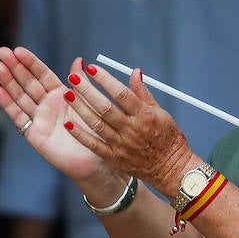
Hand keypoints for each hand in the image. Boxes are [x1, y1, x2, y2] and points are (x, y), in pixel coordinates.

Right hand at [0, 46, 106, 182]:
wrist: (98, 159)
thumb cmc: (97, 131)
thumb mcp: (90, 103)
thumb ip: (81, 83)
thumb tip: (79, 60)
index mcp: (61, 95)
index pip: (42, 74)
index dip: (30, 63)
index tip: (18, 50)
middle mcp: (47, 105)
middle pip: (28, 82)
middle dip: (15, 67)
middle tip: (2, 51)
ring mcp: (39, 118)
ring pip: (20, 96)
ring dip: (8, 82)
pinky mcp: (34, 133)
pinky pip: (19, 116)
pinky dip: (8, 104)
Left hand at [62, 59, 194, 192]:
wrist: (171, 168)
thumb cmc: (168, 137)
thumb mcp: (161, 113)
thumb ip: (144, 93)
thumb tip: (135, 71)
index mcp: (145, 115)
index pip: (121, 93)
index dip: (105, 80)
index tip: (92, 68)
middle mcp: (132, 129)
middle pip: (105, 107)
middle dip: (87, 90)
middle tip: (73, 77)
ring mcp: (121, 144)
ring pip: (96, 123)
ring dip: (80, 108)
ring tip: (68, 94)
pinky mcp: (114, 157)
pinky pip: (93, 145)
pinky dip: (80, 134)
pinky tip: (68, 123)